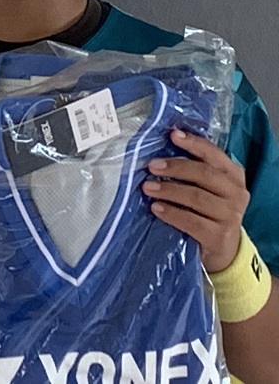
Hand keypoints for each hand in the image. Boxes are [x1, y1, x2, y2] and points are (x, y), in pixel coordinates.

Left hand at [142, 128, 249, 272]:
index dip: (193, 143)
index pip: (213, 154)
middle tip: (152, 166)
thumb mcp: (206, 188)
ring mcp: (231, 216)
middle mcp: (236, 193)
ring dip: (169, 190)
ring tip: (147, 187)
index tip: (172, 135)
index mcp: (233, 175)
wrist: (223, 249)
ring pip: (197, 197)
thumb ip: (192, 170)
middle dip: (176, 167)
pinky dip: (172, 213)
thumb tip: (160, 153)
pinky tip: (156, 208)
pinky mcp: (220, 236)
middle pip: (204, 174)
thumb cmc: (208, 211)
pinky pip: (192, 222)